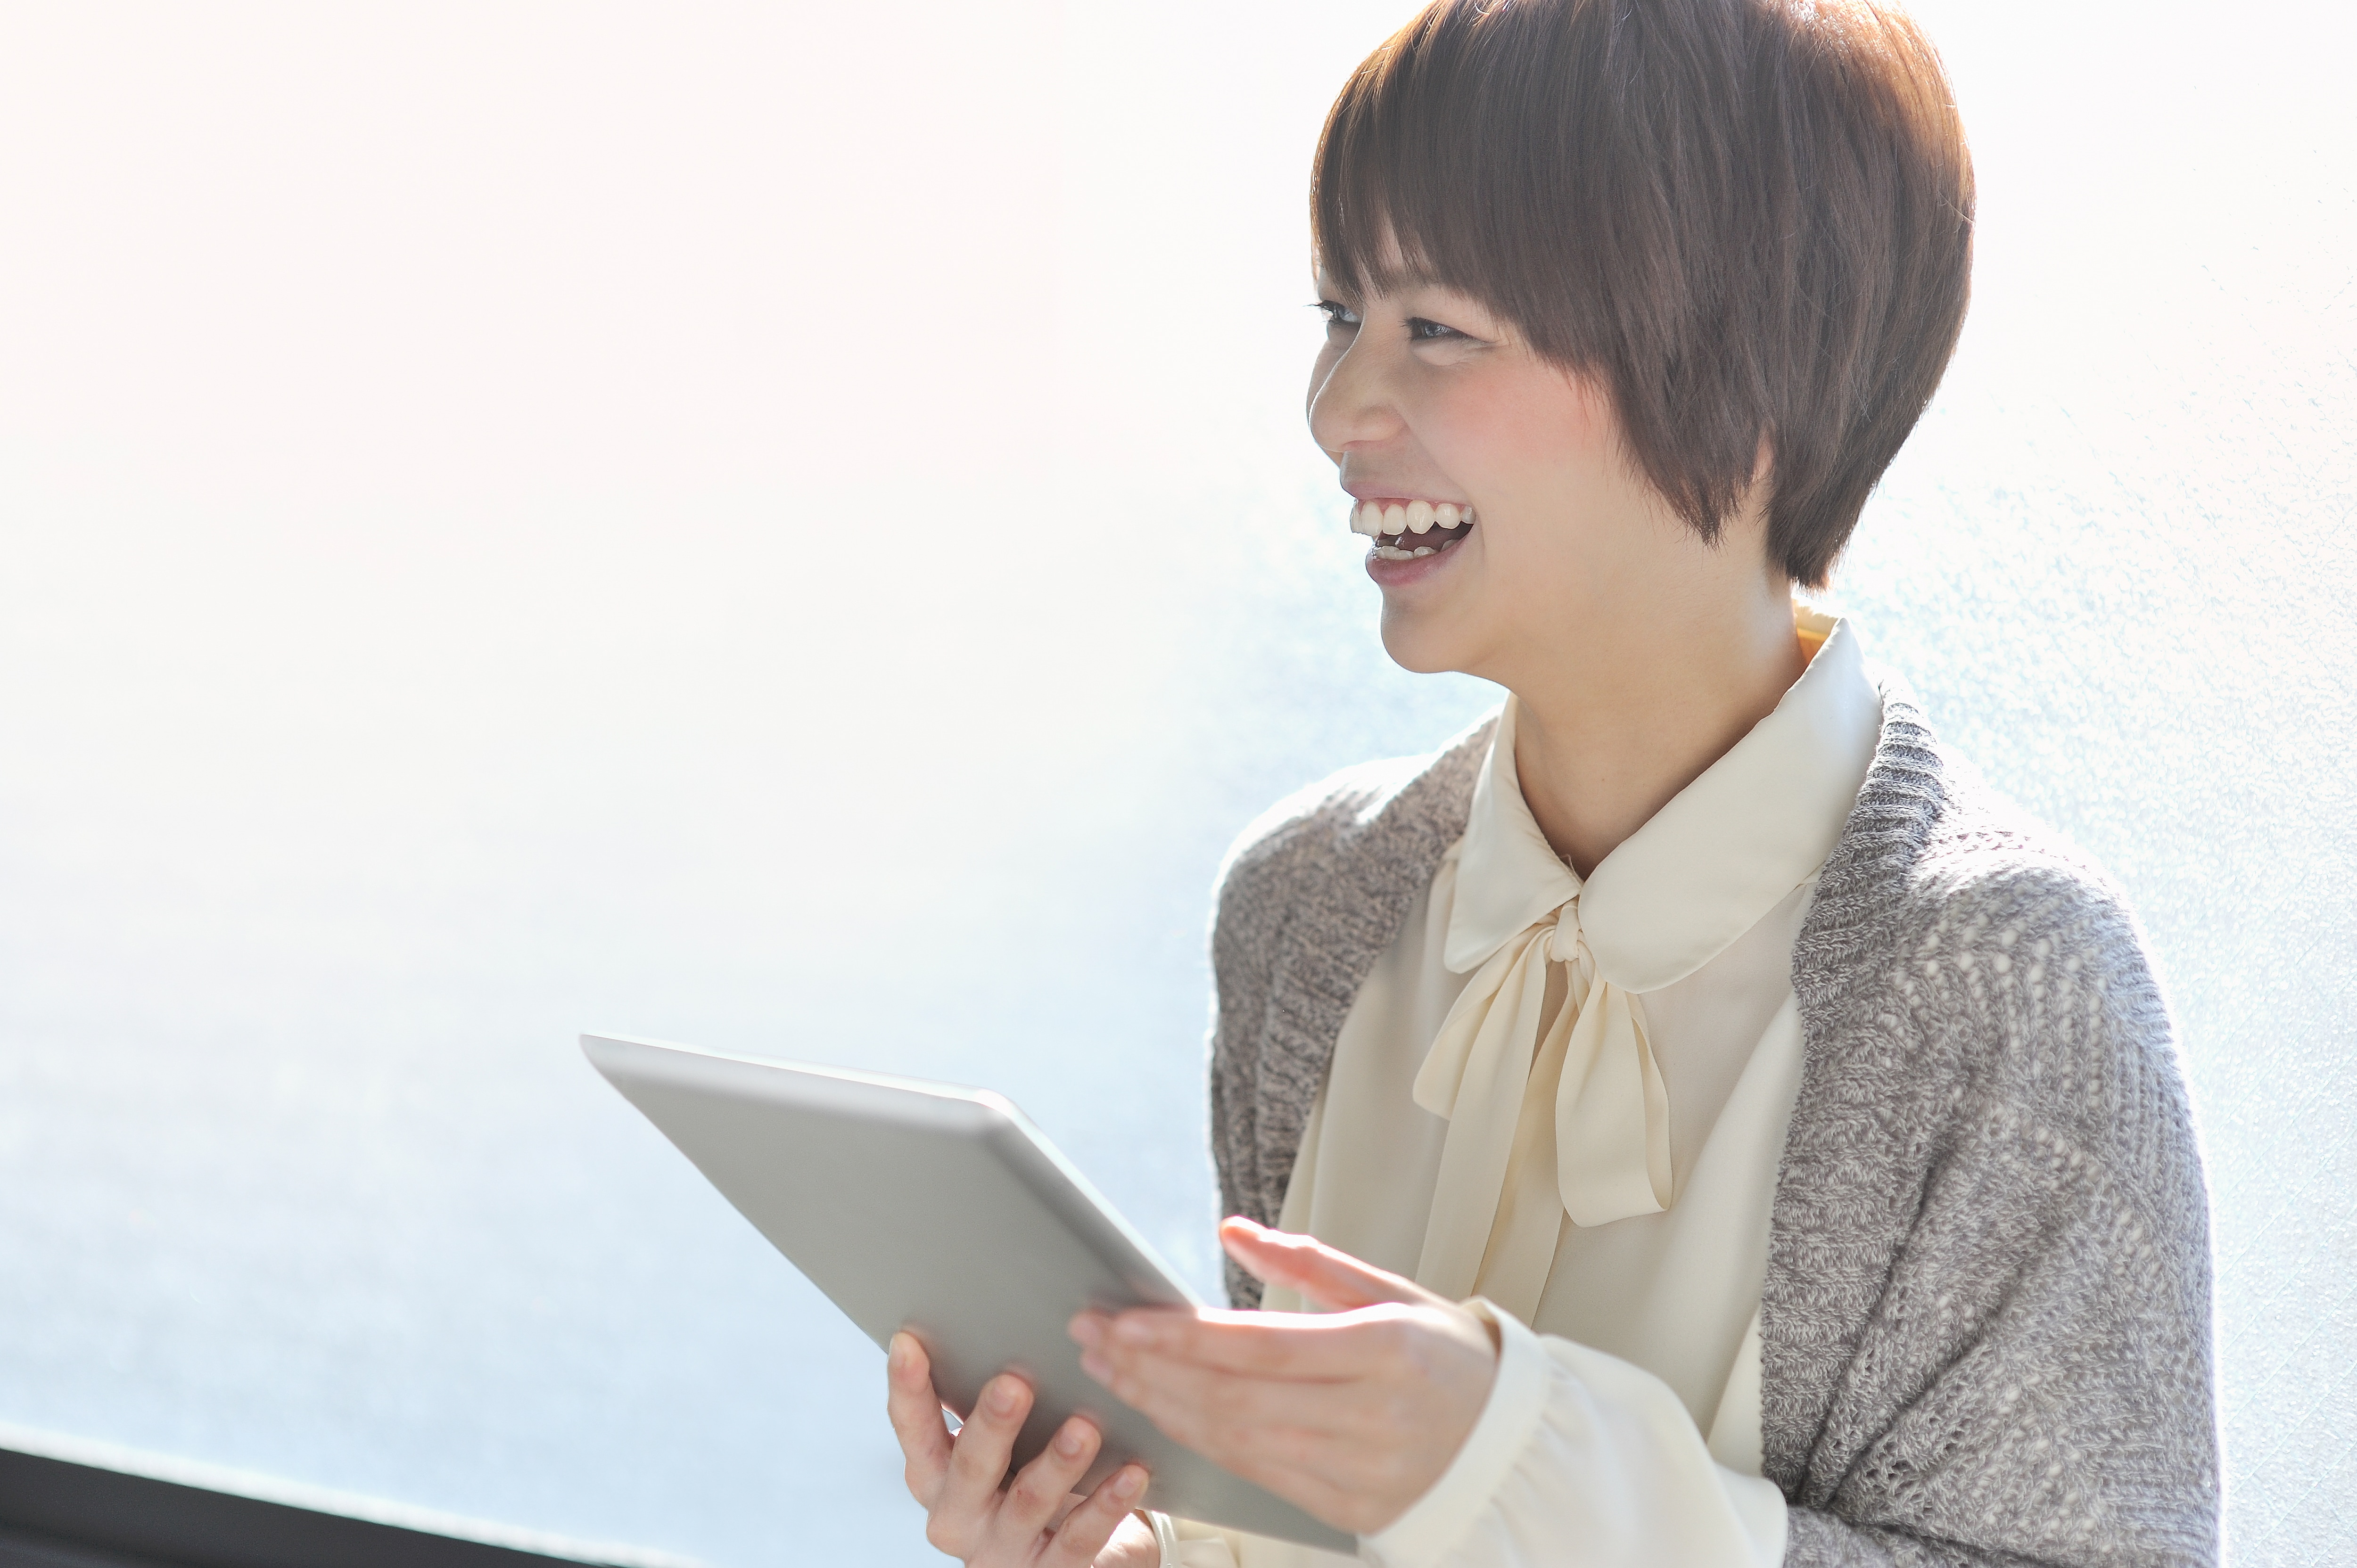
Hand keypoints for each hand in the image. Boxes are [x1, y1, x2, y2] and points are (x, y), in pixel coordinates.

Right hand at [885, 1332, 1160, 1565]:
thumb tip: (993, 1321)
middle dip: (992, 1425)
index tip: (908, 1341)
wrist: (1063, 1554)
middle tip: (1014, 1384)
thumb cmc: (1022, 1476)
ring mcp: (1001, 1550)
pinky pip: (1079, 1538)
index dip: (907, 1387)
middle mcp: (957, 1516)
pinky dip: (1107, 1503)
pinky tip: (1132, 1473)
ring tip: (1084, 1428)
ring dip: (1058, 1462)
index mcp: (933, 1475)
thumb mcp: (997, 1444)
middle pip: (970, 1467)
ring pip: (1029, 1502)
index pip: (913, 1429)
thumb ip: (985, 1400)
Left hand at [1068, 1217, 1497, 1535]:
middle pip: (1232, 1399)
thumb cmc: (1450, 1357)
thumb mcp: (1394, 1292)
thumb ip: (1310, 1262)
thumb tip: (1234, 1231)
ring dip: (1162, 1407)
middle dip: (1150, 1370)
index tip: (1120, 1320)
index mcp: (1384, 1350)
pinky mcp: (1346, 1511)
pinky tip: (1162, 1413)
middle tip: (1092, 1340)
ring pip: (1235, 1443)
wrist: (1512, 1448)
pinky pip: (1255, 1476)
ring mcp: (1357, 1471)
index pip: (1258, 1346)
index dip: (1180, 1337)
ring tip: (1111, 1373)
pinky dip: (1201, 1443)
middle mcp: (1369, 1417)